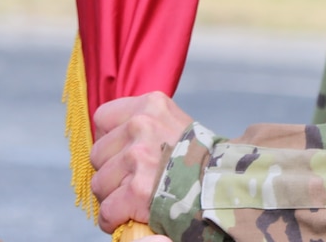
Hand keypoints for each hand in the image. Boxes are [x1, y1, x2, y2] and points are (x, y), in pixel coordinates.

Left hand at [90, 91, 192, 232]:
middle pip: (97, 154)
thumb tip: (110, 141)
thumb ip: (145, 126)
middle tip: (132, 182)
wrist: (228, 188)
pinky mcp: (138, 190)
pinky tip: (128, 218)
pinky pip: (107, 210)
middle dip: (110, 173)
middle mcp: (142, 124)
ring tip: (135, 201)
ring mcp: (139, 156)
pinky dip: (114, 220)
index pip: (103, 118)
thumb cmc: (203, 162)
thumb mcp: (174, 125)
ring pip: (99, 184)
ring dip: (112, 197)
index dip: (109, 141)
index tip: (120, 155)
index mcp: (151, 104)